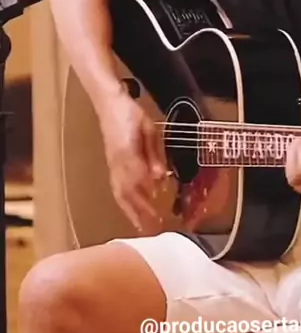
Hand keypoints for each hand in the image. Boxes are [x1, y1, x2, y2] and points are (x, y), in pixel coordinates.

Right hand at [98, 94, 165, 230]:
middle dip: (141, 214)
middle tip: (154, 230)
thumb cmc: (131, 113)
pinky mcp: (111, 166)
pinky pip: (116, 189)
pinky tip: (131, 211)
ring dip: (132, 213)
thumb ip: (154, 154)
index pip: (138, 185)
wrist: (109, 102)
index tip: (159, 216)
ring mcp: (112, 166)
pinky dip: (124, 203)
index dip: (148, 203)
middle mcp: (118, 164)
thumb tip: (159, 177)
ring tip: (143, 228)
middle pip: (128, 195)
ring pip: (120, 194)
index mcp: (127, 155)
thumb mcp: (149, 130)